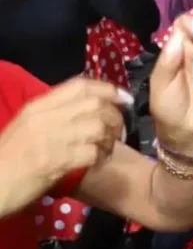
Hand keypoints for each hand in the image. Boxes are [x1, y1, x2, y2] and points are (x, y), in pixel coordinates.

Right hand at [0, 79, 131, 214]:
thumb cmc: (8, 157)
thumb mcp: (27, 126)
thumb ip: (54, 114)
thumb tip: (86, 109)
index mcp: (38, 106)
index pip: (80, 85)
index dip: (108, 89)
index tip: (124, 98)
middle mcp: (46, 117)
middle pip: (95, 104)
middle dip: (115, 117)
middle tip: (117, 132)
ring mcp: (52, 138)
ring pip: (98, 127)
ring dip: (110, 139)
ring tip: (106, 149)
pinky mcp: (57, 161)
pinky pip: (92, 152)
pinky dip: (100, 157)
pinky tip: (97, 162)